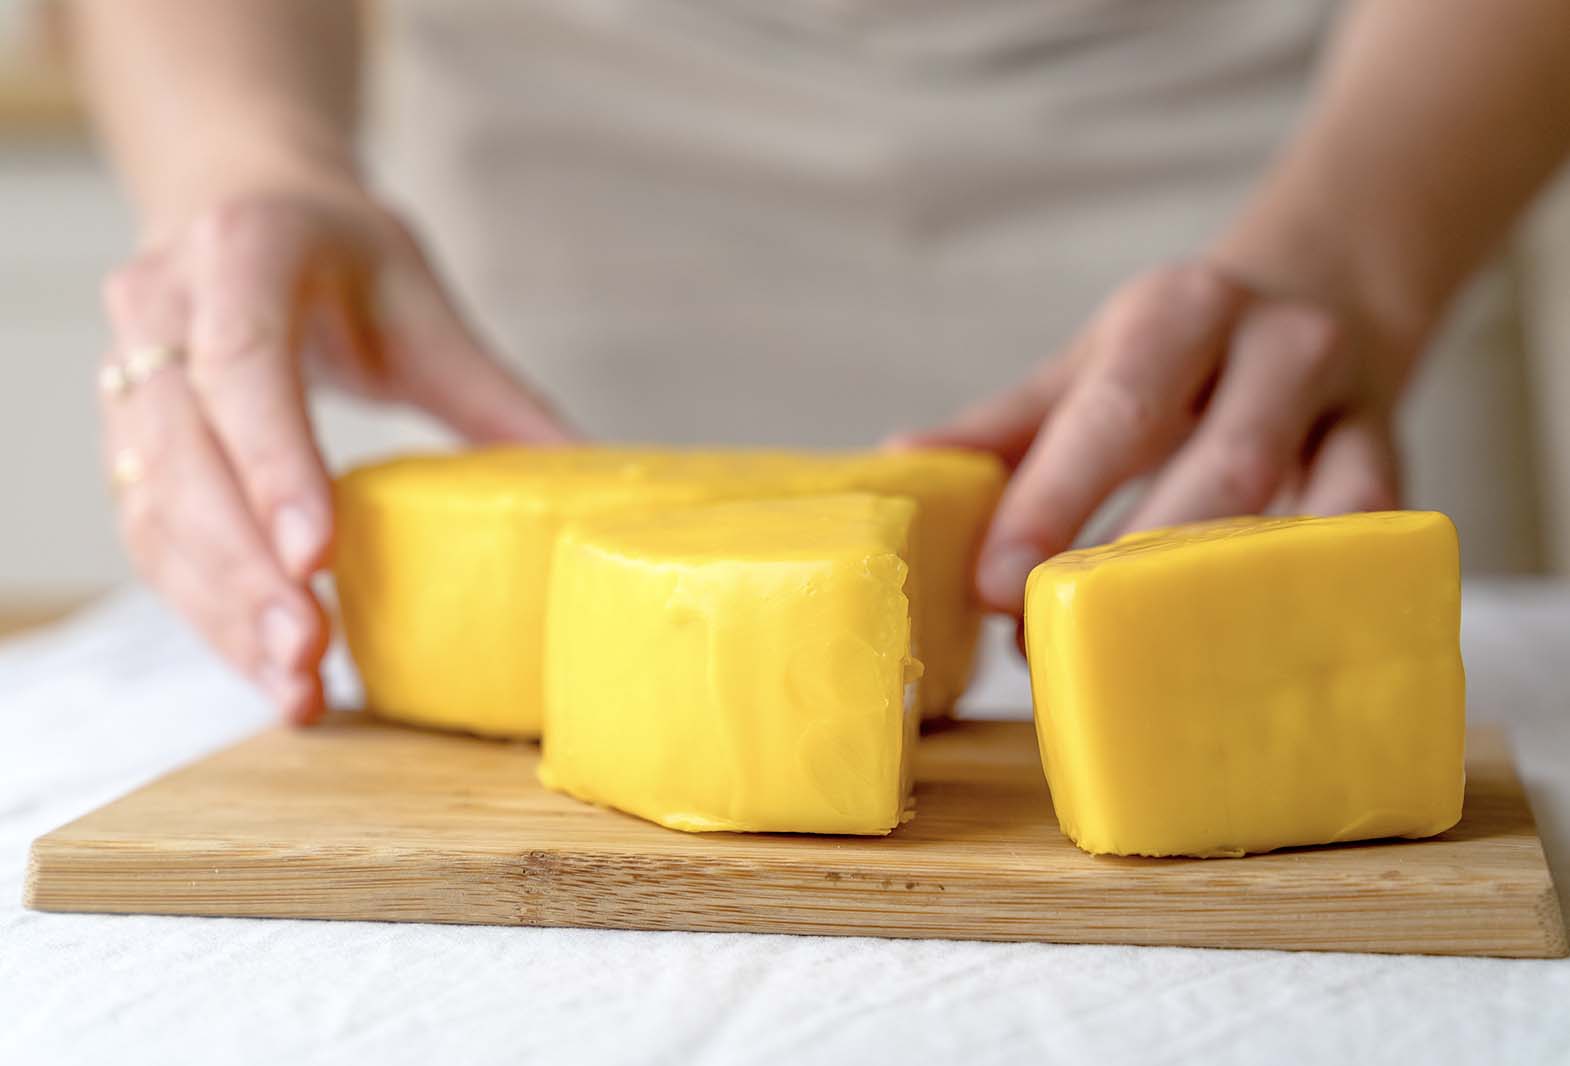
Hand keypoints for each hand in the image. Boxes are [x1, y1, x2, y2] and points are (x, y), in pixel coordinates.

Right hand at [99, 178, 571, 722]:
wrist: (241, 203)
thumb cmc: (342, 254)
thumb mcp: (424, 304)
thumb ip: (494, 394)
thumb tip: (590, 478)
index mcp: (242, 253)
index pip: (244, 366)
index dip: (274, 463)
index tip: (316, 556)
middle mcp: (160, 311)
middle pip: (186, 456)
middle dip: (245, 567)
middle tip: (308, 654)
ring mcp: (126, 377)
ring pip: (154, 510)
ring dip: (220, 609)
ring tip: (294, 689)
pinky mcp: (125, 440)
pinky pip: (151, 536)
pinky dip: (205, 609)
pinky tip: (262, 666)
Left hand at [896, 262, 1416, 615]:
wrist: (1324, 288)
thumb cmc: (1177, 352)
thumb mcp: (1089, 366)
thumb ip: (1004, 425)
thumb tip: (901, 462)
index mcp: (1175, 315)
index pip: (1111, 411)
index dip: (1052, 500)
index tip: (991, 584)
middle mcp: (1273, 345)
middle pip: (1220, 462)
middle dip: (1139, 560)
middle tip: (1058, 640)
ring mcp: (1349, 402)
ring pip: (1309, 506)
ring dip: (1226, 591)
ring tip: (1156, 666)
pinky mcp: (1396, 456)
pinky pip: (1373, 531)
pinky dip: (1322, 589)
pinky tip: (1265, 647)